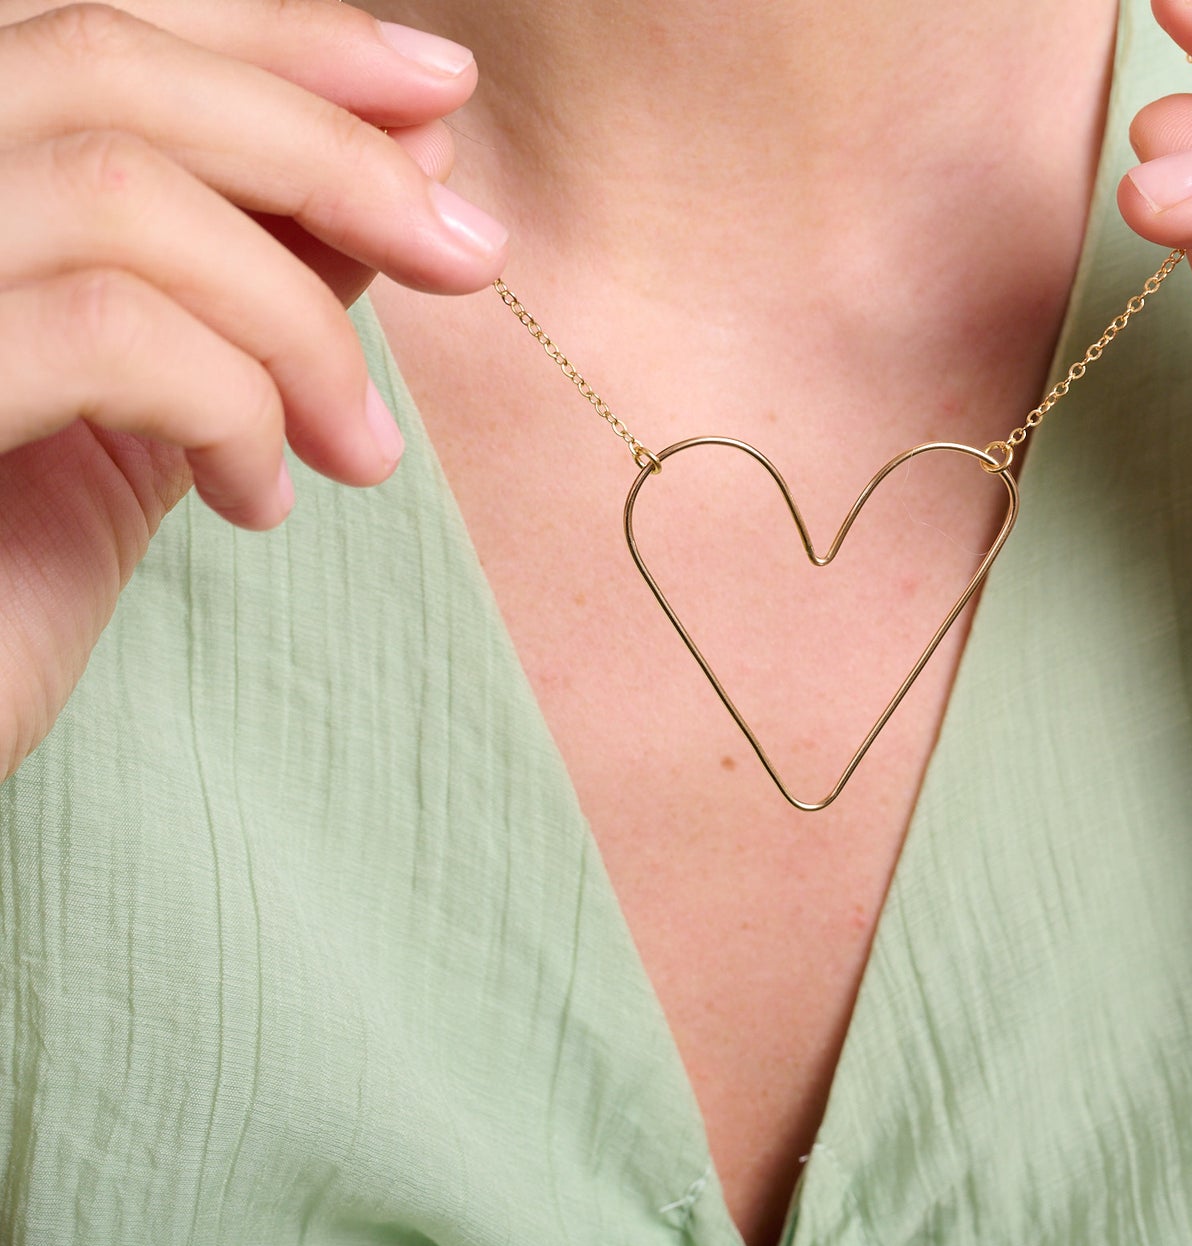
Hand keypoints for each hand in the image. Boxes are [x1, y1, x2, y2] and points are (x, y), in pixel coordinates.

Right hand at [0, 0, 506, 779]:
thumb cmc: (4, 571)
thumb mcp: (150, 406)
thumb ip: (242, 286)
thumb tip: (397, 177)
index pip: (108, 30)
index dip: (283, 38)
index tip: (439, 87)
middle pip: (112, 70)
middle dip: (332, 152)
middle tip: (471, 252)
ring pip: (122, 192)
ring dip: (296, 326)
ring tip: (362, 454)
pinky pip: (115, 334)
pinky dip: (234, 410)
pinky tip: (259, 505)